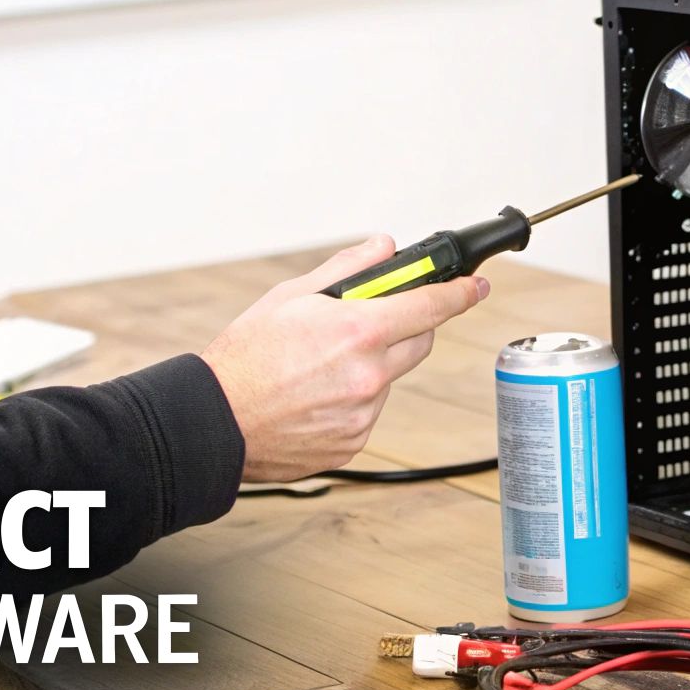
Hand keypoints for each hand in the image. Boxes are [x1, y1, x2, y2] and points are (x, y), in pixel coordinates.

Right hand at [199, 236, 488, 481]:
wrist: (214, 423)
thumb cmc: (244, 358)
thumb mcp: (290, 296)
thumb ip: (348, 269)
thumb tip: (384, 248)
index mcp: (358, 331)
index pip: (430, 306)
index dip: (459, 293)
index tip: (475, 286)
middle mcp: (369, 375)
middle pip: (421, 342)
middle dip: (408, 326)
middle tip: (371, 321)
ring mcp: (364, 413)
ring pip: (390, 378)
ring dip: (372, 366)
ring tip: (319, 367)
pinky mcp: (354, 442)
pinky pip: (369, 411)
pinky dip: (353, 399)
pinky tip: (314, 396)